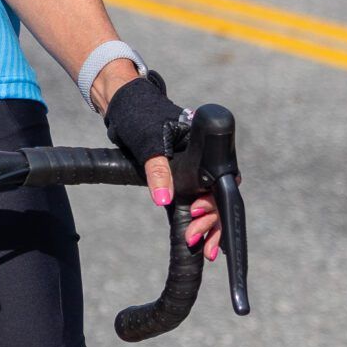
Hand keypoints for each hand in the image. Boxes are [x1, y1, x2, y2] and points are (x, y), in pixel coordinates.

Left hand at [102, 68, 225, 262]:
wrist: (124, 103)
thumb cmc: (140, 115)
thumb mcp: (149, 143)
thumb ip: (157, 170)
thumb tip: (163, 199)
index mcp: (206, 150)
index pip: (222, 184)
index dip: (215, 207)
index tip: (200, 220)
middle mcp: (205, 161)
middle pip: (217, 198)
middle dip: (211, 223)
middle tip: (197, 241)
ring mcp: (195, 170)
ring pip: (208, 202)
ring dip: (206, 225)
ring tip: (197, 244)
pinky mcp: (181, 176)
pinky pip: (196, 200)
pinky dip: (198, 219)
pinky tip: (197, 238)